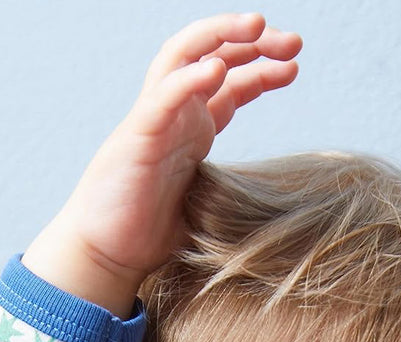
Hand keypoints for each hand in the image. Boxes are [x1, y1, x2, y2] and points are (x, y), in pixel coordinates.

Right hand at [22, 13, 301, 315]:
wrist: (106, 255)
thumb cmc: (148, 235)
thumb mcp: (206, 208)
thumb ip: (231, 195)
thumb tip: (272, 212)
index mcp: (191, 130)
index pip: (230, 84)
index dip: (262, 68)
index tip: (295, 65)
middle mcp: (174, 116)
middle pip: (213, 58)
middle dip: (254, 43)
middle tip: (294, 42)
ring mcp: (154, 120)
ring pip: (185, 58)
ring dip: (222, 37)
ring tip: (260, 27)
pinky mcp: (138, 137)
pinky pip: (164, 97)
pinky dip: (190, 79)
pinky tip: (218, 68)